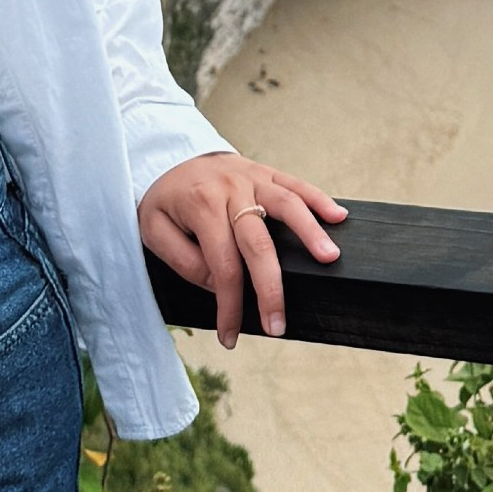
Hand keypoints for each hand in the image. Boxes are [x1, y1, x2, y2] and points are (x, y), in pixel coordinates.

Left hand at [137, 156, 345, 346]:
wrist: (169, 156)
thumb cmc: (165, 199)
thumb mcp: (153, 230)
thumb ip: (184, 260)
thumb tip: (220, 284)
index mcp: (201, 205)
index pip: (223, 265)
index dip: (230, 305)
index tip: (230, 335)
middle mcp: (230, 189)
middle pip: (258, 243)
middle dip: (270, 288)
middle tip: (279, 325)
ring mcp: (252, 177)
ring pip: (286, 205)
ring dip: (310, 233)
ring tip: (330, 258)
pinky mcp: (266, 172)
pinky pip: (296, 183)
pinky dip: (319, 199)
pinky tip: (339, 217)